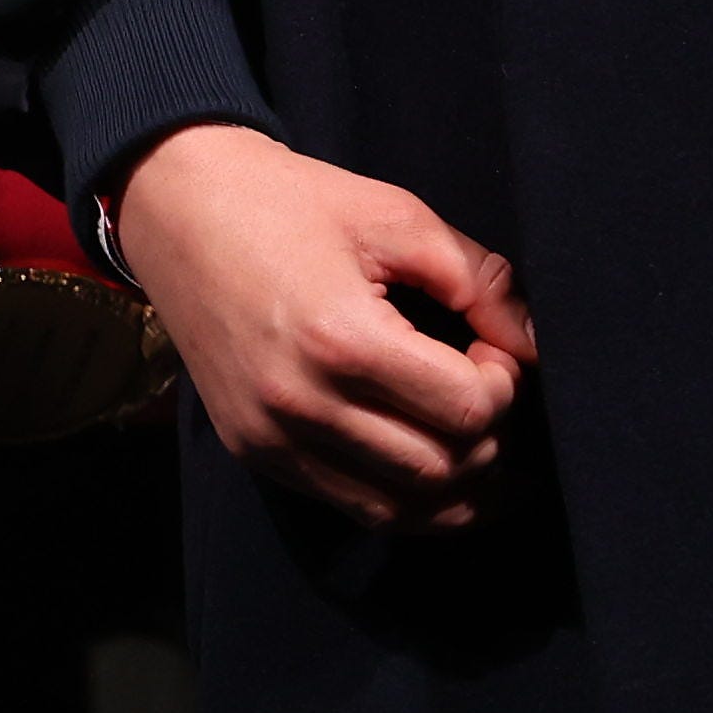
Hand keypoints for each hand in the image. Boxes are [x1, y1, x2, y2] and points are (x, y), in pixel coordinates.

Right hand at [111, 124, 537, 533]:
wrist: (176, 206)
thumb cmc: (290, 201)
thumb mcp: (394, 215)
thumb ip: (478, 279)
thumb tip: (536, 341)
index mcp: (341, 337)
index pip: (467, 411)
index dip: (505, 385)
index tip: (493, 348)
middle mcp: (302, 403)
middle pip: (442, 470)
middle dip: (491, 439)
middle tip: (488, 392)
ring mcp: (273, 437)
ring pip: (402, 511)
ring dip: (459, 490)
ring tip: (484, 451)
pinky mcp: (255, 451)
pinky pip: (352, 508)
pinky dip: (404, 501)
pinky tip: (429, 468)